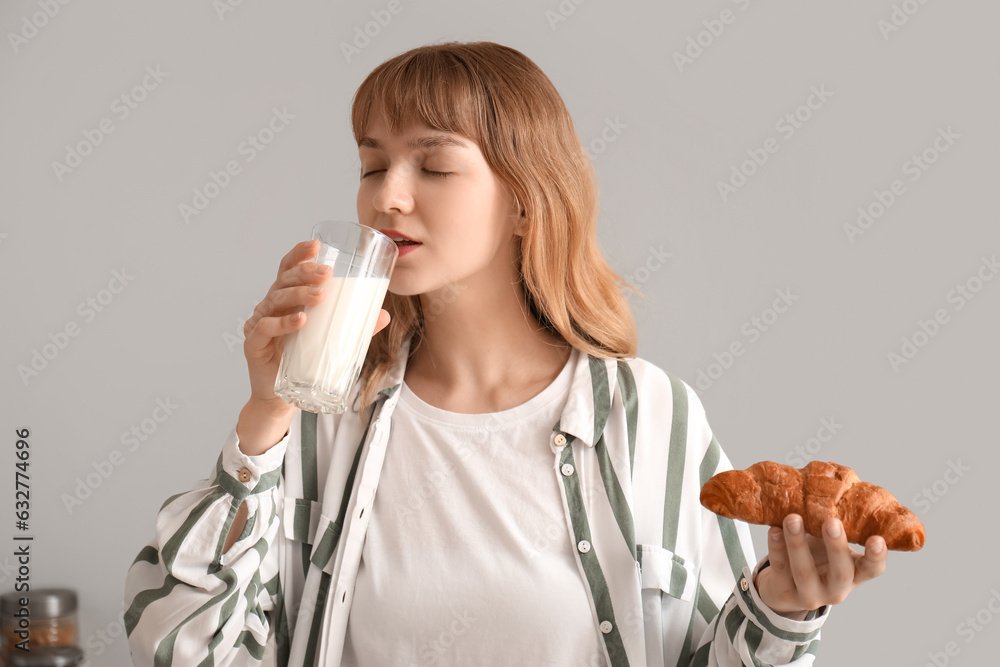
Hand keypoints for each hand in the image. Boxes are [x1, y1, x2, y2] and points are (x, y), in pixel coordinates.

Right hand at [242, 239, 390, 411]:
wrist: (281, 396)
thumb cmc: (304, 361)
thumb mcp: (330, 339)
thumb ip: (355, 327)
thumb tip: (384, 315)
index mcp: (286, 299)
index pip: (288, 269)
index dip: (299, 254)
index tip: (316, 246)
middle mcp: (270, 306)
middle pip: (283, 280)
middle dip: (305, 273)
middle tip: (327, 274)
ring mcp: (259, 323)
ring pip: (275, 300)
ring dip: (299, 294)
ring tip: (321, 296)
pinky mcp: (253, 344)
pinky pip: (265, 328)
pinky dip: (283, 323)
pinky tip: (300, 321)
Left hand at [754, 514, 886, 619]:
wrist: (784, 587)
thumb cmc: (815, 556)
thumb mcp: (829, 543)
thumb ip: (835, 522)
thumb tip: (834, 480)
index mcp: (853, 574)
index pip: (872, 569)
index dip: (876, 556)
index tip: (878, 539)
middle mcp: (836, 588)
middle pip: (840, 572)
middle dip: (835, 547)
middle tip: (831, 522)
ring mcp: (810, 593)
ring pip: (804, 571)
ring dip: (798, 544)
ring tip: (792, 518)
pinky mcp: (784, 592)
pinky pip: (780, 568)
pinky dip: (776, 547)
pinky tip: (774, 529)